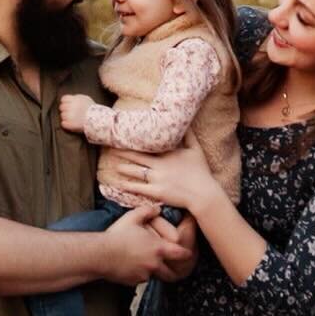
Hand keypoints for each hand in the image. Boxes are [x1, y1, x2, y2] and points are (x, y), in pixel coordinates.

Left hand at [59, 93, 92, 132]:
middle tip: (71, 112)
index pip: (63, 99)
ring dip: (66, 117)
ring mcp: (69, 116)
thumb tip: (70, 98)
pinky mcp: (70, 124)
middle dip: (65, 109)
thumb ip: (77, 98)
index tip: (68, 105)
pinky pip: (63, 123)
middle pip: (61, 107)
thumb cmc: (93, 109)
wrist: (98, 120)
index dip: (65, 102)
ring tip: (73, 118)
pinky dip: (66, 124)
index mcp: (74, 100)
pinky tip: (72, 123)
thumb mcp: (86, 99)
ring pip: (62, 115)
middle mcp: (71, 107)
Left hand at [99, 145, 219, 215]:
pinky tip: (119, 184)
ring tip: (114, 166)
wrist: (203, 193)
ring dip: (124, 168)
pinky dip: (128, 186)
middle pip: (137, 156)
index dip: (136, 140)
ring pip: (135, 171)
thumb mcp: (196, 149)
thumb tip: (185, 123)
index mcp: (168, 153)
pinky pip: (138, 188)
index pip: (148, 144)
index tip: (125, 134)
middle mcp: (160, 165)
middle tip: (111, 147)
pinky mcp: (156, 192)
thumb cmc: (201, 172)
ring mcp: (157, 179)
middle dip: (123, 152)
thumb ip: (189, 135)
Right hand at [99, 205, 193, 285]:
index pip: (181, 254)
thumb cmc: (117, 235)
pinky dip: (140, 274)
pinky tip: (131, 265)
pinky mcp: (134, 282)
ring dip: (154, 270)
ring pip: (155, 275)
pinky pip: (141, 278)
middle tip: (174, 266)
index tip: (190, 253)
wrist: (100, 254)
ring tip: (146, 262)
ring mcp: (144, 275)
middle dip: (174, 269)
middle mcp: (154, 264)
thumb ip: (148, 211)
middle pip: (172, 271)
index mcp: (158, 248)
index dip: (187, 253)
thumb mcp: (133, 217)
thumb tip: (157, 209)